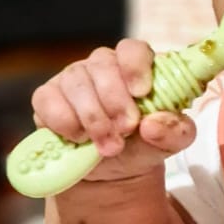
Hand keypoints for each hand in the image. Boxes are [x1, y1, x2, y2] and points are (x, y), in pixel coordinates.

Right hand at [30, 40, 195, 182]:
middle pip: (103, 64)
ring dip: (94, 117)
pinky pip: (48, 100)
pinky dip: (66, 122)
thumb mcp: (167, 144)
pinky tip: (80, 139)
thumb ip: (175, 132)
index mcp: (136, 69)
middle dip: (115, 101)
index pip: (133, 49)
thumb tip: (154, 124)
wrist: (110, 174)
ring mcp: (73, 80)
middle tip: (126, 129)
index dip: (135, 65)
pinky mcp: (47, 98)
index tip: (141, 92)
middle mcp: (103, 67)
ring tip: (109, 146)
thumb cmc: (140, 147)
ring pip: (76, 82)